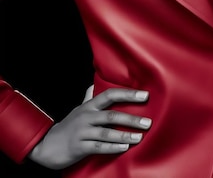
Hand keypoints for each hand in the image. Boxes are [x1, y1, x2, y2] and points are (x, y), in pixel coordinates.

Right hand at [28, 86, 151, 169]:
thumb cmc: (67, 127)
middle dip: (131, 119)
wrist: (46, 146)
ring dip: (125, 135)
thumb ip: (88, 97)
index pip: (110, 95)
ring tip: (140, 137)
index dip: (128, 94)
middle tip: (147, 122)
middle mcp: (86, 117)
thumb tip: (93, 84)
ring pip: (107, 133)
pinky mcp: (80, 147)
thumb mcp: (78, 109)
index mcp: (88, 106)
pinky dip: (113, 147)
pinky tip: (125, 147)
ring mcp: (82, 132)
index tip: (144, 95)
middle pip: (111, 116)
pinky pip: (99, 147)